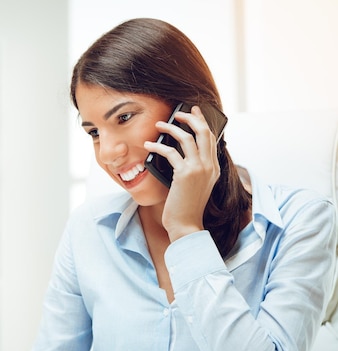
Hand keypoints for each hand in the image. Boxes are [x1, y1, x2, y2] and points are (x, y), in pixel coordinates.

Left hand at [144, 106, 219, 241]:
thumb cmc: (186, 206)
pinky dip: (158, 146)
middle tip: (177, 113)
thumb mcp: (195, 185)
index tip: (193, 111)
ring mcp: (199, 169)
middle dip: (190, 118)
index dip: (201, 122)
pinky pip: (170, 152)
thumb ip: (193, 168)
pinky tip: (149, 145)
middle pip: (203, 132)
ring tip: (158, 126)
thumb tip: (177, 150)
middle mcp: (210, 166)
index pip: (210, 138)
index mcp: (215, 167)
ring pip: (187, 138)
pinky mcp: (185, 174)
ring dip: (171, 129)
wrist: (186, 225)